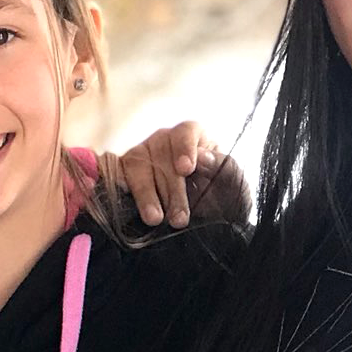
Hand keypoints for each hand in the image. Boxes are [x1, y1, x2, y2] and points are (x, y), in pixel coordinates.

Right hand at [105, 121, 251, 226]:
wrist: (210, 218)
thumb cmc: (224, 195)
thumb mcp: (234, 184)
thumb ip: (224, 168)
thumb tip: (202, 157)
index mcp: (192, 135)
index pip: (185, 132)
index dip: (184, 148)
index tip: (186, 170)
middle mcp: (163, 140)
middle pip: (160, 154)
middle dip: (171, 189)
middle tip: (180, 218)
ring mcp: (142, 156)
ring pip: (137, 166)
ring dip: (146, 195)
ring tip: (156, 219)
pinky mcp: (124, 174)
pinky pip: (117, 177)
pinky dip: (123, 191)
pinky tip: (130, 208)